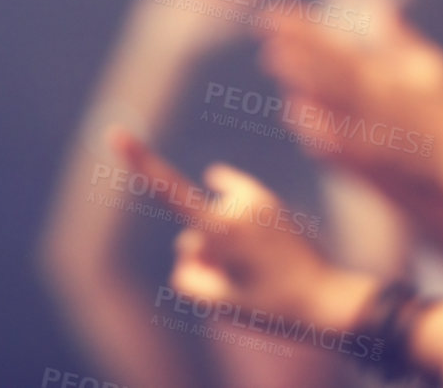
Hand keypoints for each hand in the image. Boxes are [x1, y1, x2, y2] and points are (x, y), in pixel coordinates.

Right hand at [109, 129, 375, 334]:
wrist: (327, 301)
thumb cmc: (272, 308)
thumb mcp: (222, 306)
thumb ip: (190, 281)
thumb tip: (187, 255)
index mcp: (221, 230)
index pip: (168, 192)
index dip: (139, 162)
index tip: (115, 133)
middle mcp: (235, 205)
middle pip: (194, 233)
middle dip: (202, 255)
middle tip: (237, 283)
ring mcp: (254, 200)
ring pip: (214, 220)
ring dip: (221, 240)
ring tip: (256, 270)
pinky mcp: (268, 202)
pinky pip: (233, 191)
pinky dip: (224, 188)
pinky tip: (213, 175)